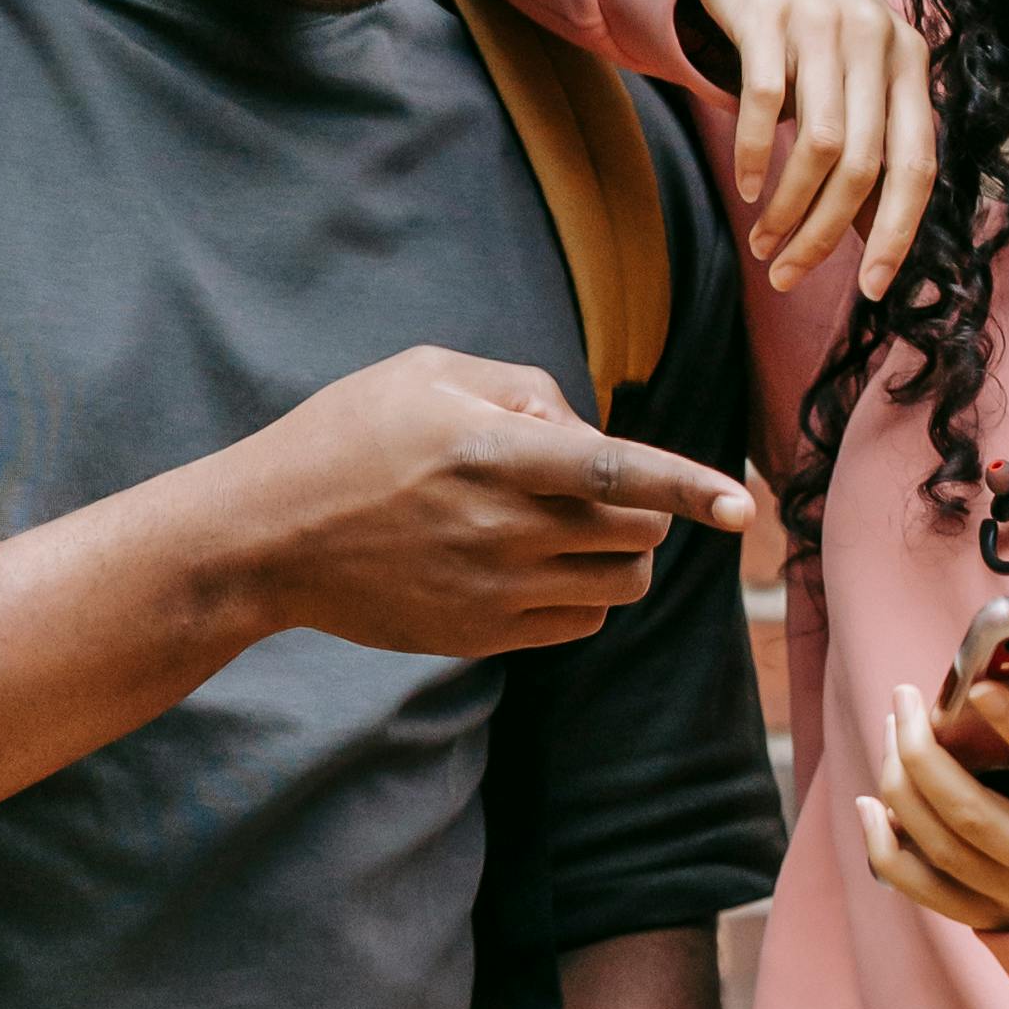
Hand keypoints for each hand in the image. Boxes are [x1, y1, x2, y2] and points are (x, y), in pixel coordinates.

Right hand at [223, 348, 746, 660]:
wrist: (267, 538)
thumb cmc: (346, 437)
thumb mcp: (426, 371)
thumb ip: (523, 384)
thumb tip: (588, 425)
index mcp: (491, 452)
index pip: (617, 473)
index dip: (687, 487)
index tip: (741, 507)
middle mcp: (500, 528)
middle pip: (636, 533)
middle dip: (647, 509)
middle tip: (597, 488)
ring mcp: (492, 591)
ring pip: (619, 586)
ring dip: (621, 555)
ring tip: (570, 528)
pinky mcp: (481, 636)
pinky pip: (580, 624)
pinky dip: (585, 596)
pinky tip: (539, 567)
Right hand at [690, 0, 937, 295]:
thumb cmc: (817, 33)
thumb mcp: (860, 80)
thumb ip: (874, 148)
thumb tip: (874, 241)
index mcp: (912, 64)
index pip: (918, 166)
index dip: (897, 233)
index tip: (872, 288)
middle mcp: (877, 41)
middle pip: (863, 166)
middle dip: (823, 235)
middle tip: (788, 275)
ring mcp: (824, 25)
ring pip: (818, 144)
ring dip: (788, 209)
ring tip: (764, 242)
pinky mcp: (770, 17)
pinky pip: (765, 101)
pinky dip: (755, 155)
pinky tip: (747, 188)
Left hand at [858, 671, 1008, 935]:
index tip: (980, 686)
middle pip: (974, 814)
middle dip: (926, 751)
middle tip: (904, 698)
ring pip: (940, 845)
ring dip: (901, 783)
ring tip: (892, 727)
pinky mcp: (997, 924)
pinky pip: (925, 890)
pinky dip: (887, 850)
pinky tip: (873, 804)